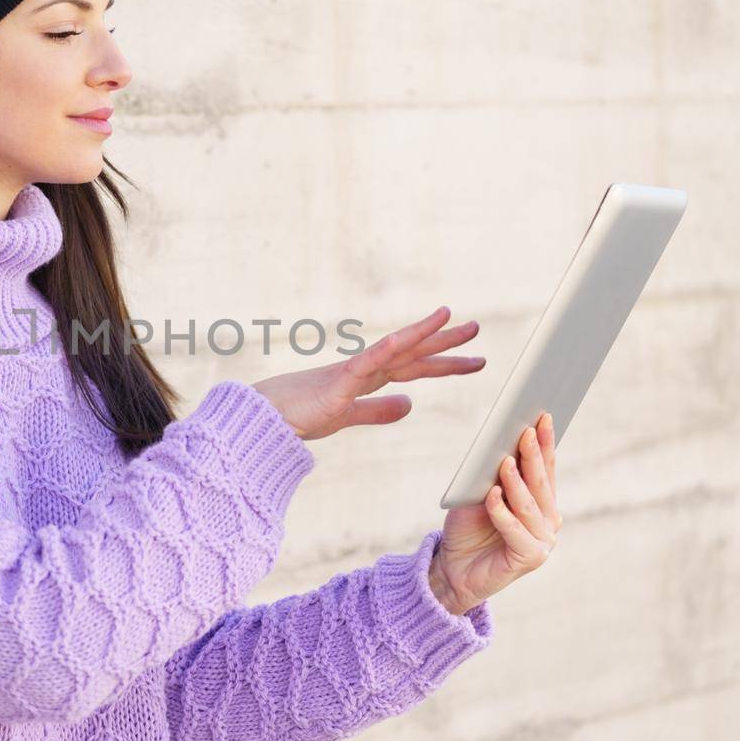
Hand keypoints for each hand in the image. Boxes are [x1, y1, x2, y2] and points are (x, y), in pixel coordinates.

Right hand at [250, 306, 484, 440]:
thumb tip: (409, 404)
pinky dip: (388, 348)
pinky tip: (409, 338)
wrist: (263, 420)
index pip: (413, 369)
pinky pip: (367, 360)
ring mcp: (351, 371)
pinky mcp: (338, 380)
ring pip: (395, 349)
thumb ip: (377, 410)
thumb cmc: (297, 416)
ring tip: (454, 319)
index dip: (443, 363)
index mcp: (367, 379)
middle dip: (445, 342)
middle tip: (476, 330)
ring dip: (425, 334)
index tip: (473, 360)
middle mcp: (363, 369)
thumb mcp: (347, 416)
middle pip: (412, 353)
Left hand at [428, 412, 561, 615]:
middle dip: (533, 455)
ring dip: (516, 483)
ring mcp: (543, 541)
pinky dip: (502, 512)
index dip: (545, 442)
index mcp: (541, 502)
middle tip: (526, 429)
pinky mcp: (530, 558)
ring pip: (529, 505)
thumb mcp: (479, 494)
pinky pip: (515, 530)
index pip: (545, 468)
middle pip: (540, 483)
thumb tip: (502, 446)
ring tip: (505, 462)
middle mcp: (547, 520)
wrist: (453, 568)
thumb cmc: (468, 528)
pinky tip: (492, 496)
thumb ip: (494, 476)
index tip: (543, 415)